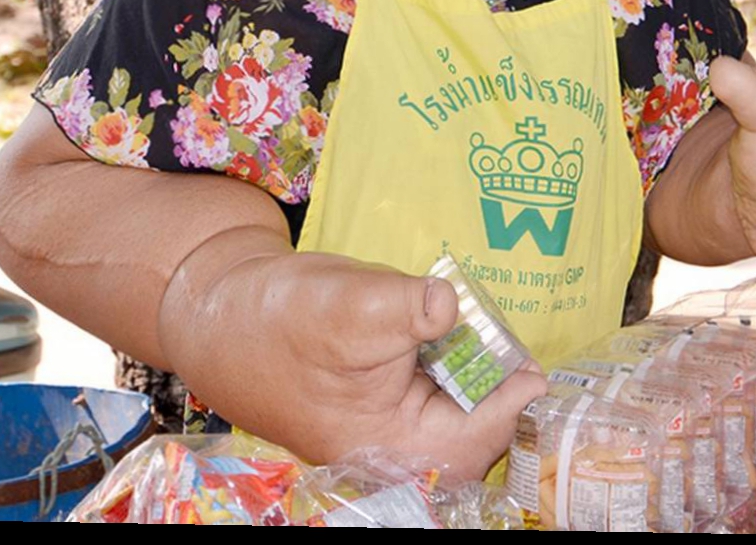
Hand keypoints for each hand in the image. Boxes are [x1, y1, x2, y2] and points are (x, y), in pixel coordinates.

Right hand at [164, 244, 545, 483]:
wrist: (222, 312)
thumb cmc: (278, 319)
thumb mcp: (349, 305)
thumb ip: (408, 308)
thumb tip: (450, 305)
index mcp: (394, 450)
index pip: (484, 438)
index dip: (514, 398)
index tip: (534, 363)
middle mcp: (399, 450)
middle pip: (482, 426)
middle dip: (497, 380)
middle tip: (506, 334)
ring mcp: (394, 426)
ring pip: (464, 402)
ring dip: (476, 365)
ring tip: (479, 326)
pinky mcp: (389, 399)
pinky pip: (440, 386)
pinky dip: (452, 356)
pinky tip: (449, 324)